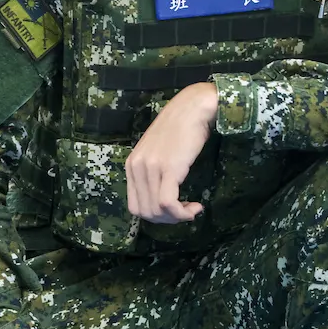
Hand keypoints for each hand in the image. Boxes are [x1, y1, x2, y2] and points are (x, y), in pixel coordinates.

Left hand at [126, 81, 217, 223]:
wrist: (193, 108)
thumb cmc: (182, 127)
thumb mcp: (160, 151)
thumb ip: (154, 170)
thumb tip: (162, 194)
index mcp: (131, 165)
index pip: (135, 206)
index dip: (156, 216)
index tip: (176, 210)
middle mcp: (136, 168)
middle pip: (144, 212)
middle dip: (167, 220)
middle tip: (186, 212)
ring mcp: (151, 168)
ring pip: (156, 211)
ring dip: (177, 217)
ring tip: (193, 209)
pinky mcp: (168, 169)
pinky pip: (167, 203)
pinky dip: (182, 212)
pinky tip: (196, 207)